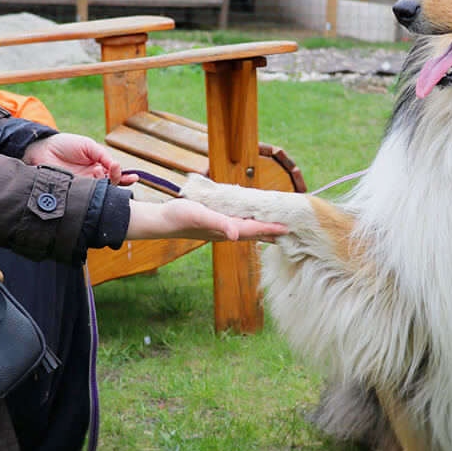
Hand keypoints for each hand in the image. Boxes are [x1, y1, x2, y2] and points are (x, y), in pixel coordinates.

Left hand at [23, 134, 137, 185]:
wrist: (43, 149)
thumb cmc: (66, 144)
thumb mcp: (88, 145)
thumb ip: (103, 155)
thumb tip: (116, 166)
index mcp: (99, 165)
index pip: (116, 174)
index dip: (126, 177)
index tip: (134, 177)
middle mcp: (94, 177)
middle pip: (112, 185)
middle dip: (117, 178)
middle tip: (112, 169)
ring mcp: (84, 186)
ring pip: (103, 191)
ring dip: (106, 182)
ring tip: (97, 170)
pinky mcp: (75, 192)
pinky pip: (88, 196)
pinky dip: (94, 192)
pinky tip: (94, 181)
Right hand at [125, 199, 288, 242]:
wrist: (161, 221)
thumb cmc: (179, 217)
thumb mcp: (199, 216)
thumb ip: (218, 223)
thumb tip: (236, 234)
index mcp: (226, 229)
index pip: (255, 230)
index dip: (272, 228)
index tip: (288, 228)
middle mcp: (226, 231)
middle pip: (254, 232)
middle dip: (271, 232)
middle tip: (290, 231)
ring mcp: (220, 228)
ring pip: (247, 230)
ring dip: (262, 229)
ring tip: (276, 227)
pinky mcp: (214, 224)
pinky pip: (238, 224)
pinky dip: (248, 223)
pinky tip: (249, 220)